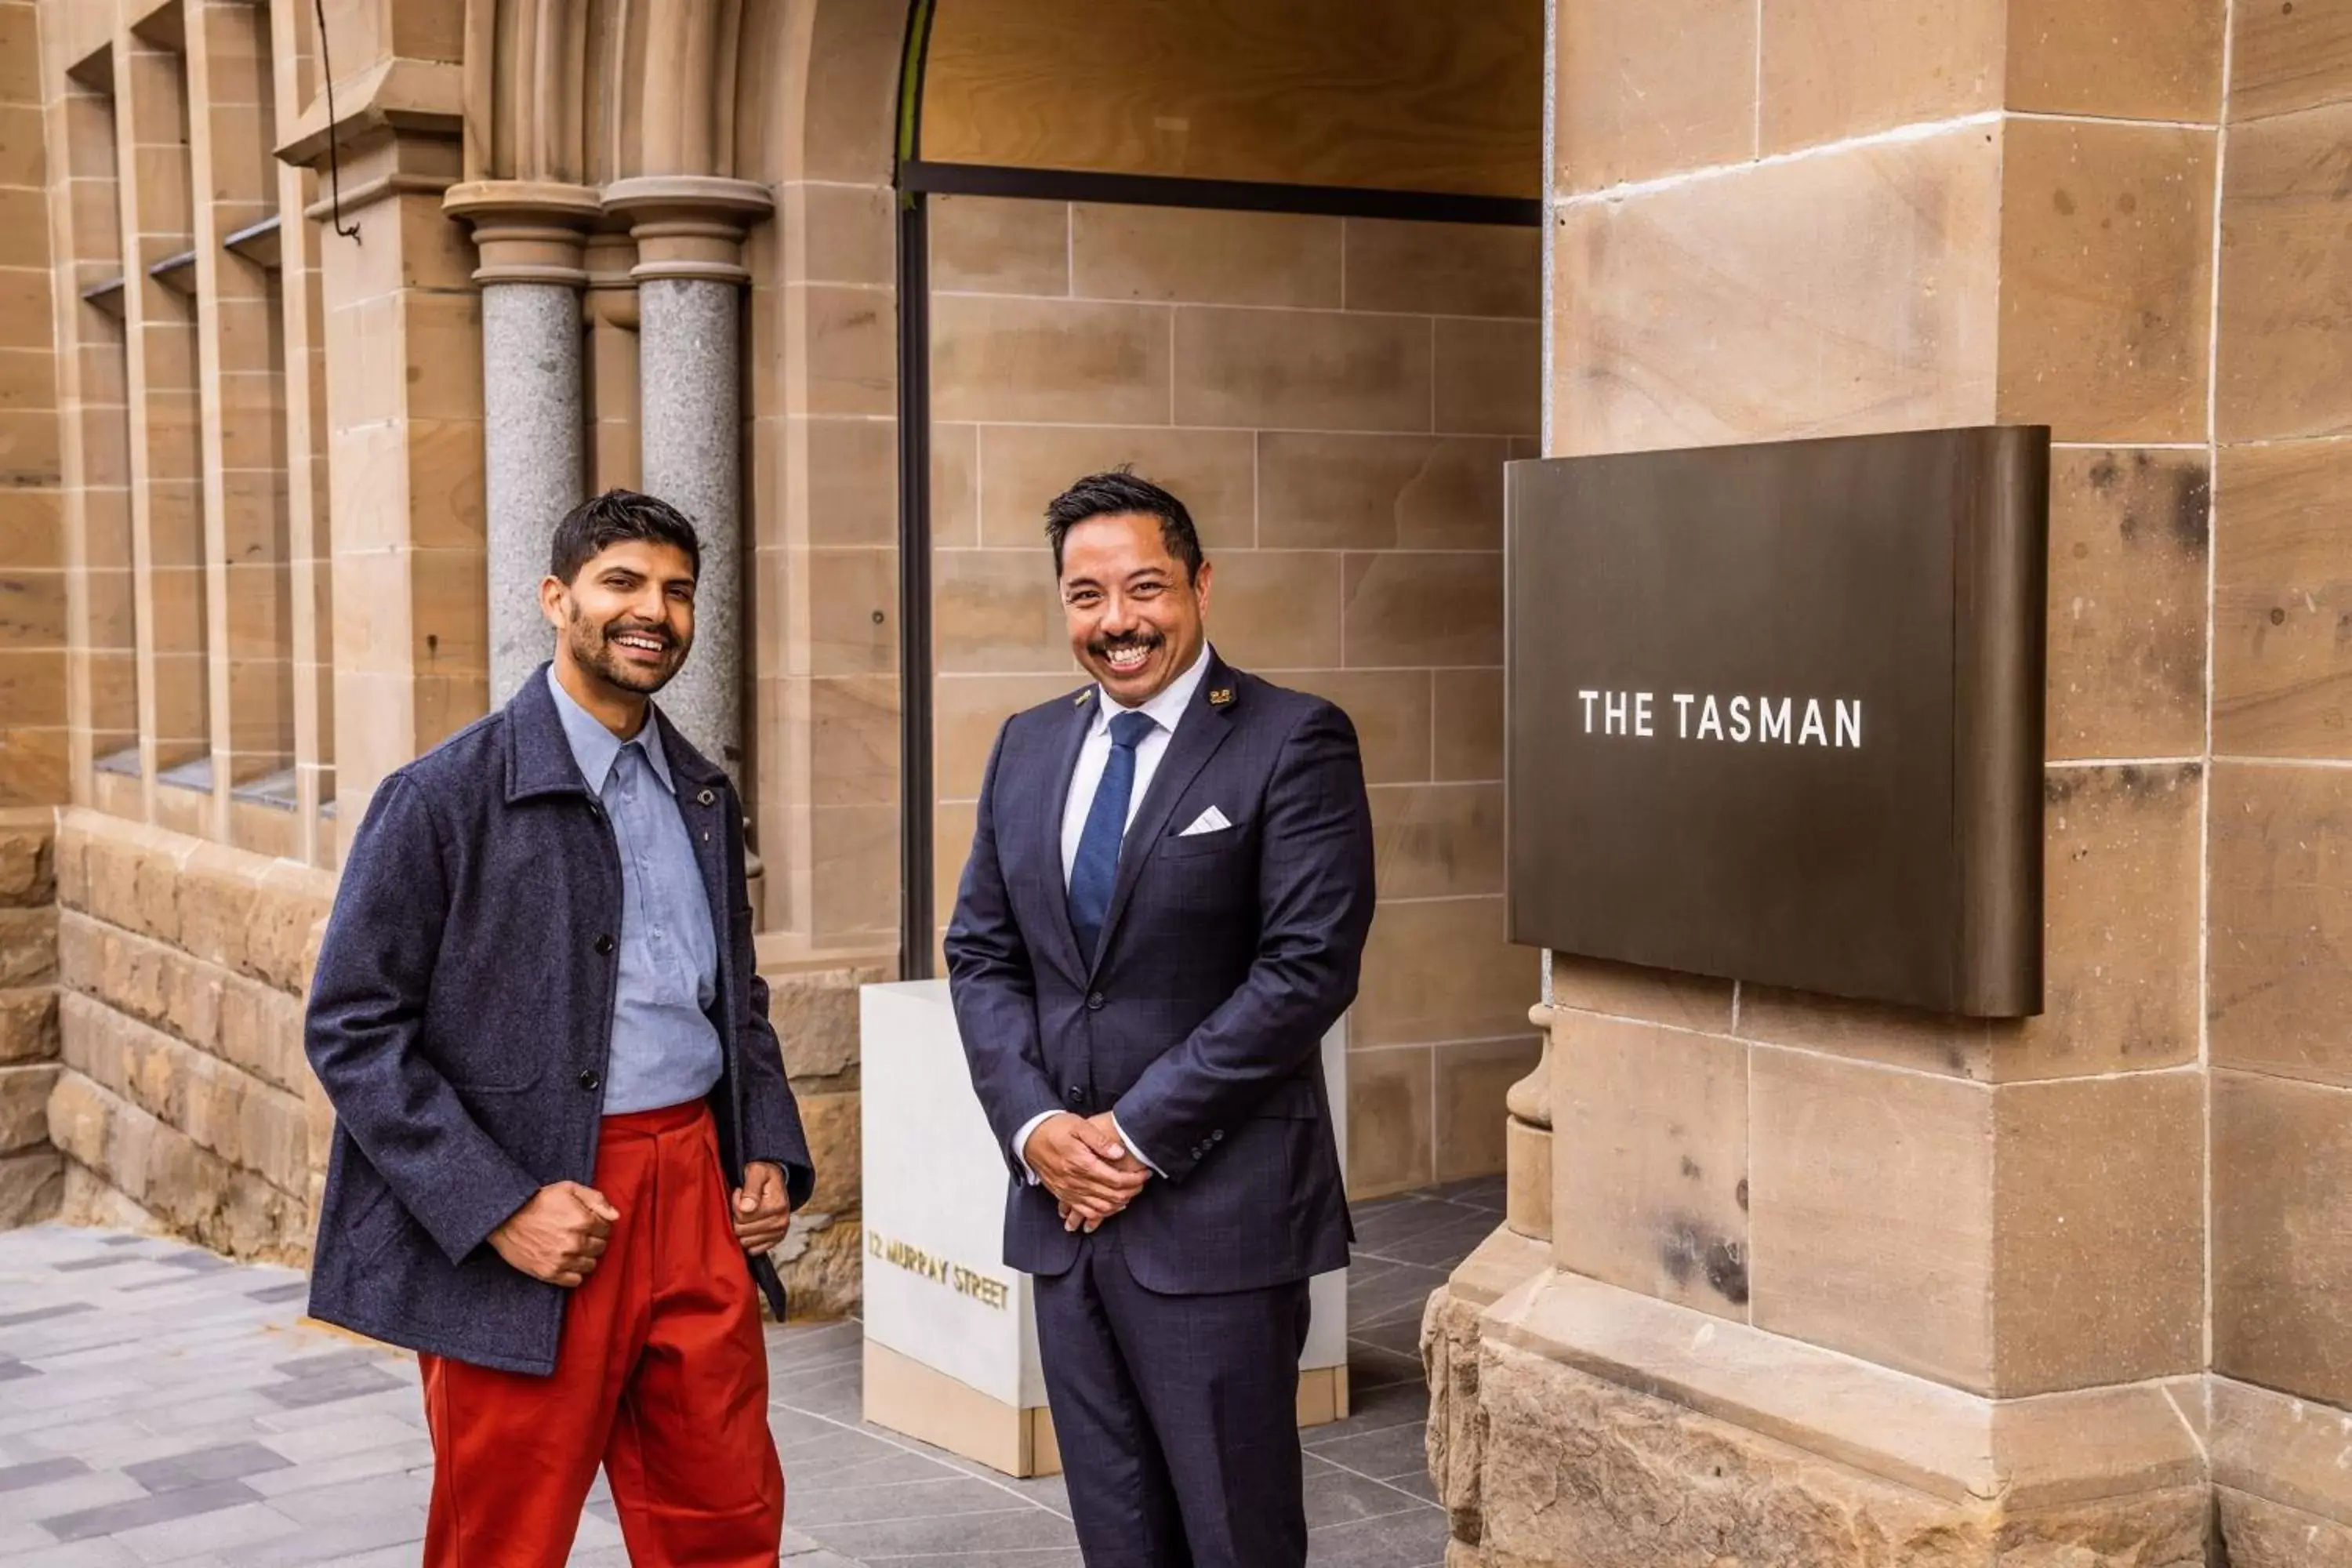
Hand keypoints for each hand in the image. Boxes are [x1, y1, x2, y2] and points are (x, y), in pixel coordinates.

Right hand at [488, 1182, 616, 1286]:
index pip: (607, 1229)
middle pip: (601, 1248)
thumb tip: (616, 1216)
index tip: (589, 1223)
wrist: (505, 1218)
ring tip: (574, 1248)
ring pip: (591, 1265)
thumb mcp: (568, 1189)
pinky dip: (575, 1273)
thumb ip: (596, 1199)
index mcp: (582, 1220)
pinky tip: (567, 1262)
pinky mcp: (549, 1273)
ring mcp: (562, 1260)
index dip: (599, 1225)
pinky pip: (575, 1280)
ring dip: (586, 1257)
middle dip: (594, 1240)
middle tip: (581, 1235)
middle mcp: (575, 1242)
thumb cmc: (538, 1201)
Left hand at [733, 1161, 792, 1253]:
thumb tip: (746, 1208)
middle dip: (737, 1216)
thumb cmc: (763, 1174)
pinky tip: (751, 1224)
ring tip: (748, 1211)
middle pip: (742, 1230)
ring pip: (745, 1242)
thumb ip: (751, 1188)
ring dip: (742, 1226)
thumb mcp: (757, 1172)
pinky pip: (753, 1250)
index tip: (741, 1192)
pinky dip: (748, 1238)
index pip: (742, 1216)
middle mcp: (781, 1222)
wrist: (775, 1180)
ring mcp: (779, 1233)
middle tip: (743, 1202)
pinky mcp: (775, 1240)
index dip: (736, 1203)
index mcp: (777, 1206)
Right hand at [1023, 1113, 1146, 1224]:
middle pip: (1111, 1195)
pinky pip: (1084, 1211)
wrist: (1030, 1137)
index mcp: (1081, 1164)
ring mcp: (1068, 1191)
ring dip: (1119, 1203)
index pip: (1115, 1179)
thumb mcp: (1079, 1126)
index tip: (1145, 1173)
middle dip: (1131, 1191)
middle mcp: (1075, 1181)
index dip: (1134, 1179)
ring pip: (1100, 1207)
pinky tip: (1110, 1206)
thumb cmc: (1055, 1128)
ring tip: (1130, 1193)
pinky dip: (1101, 1213)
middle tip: (1141, 1183)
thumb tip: (1119, 1153)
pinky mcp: (1062, 1195)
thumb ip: (1100, 1140)